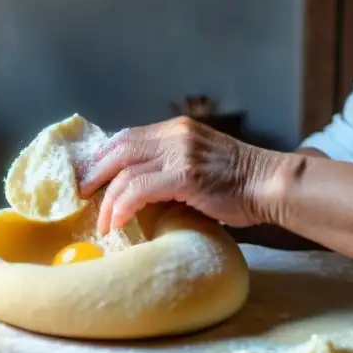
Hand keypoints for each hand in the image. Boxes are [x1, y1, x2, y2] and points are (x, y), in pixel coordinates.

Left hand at [77, 116, 281, 234]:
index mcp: (177, 129)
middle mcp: (175, 135)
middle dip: (96, 174)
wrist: (270, 185)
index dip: (104, 156)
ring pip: (125, 172)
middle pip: (120, 149)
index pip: (129, 136)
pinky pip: (139, 190)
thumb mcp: (200, 163)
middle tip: (82, 196)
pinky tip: (117, 223)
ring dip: (107, 200)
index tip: (90, 177)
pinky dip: (122, 207)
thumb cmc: (240, 184)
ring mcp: (179, 153)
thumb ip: (172, 167)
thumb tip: (140, 189)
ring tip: (102, 222)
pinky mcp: (184, 175)